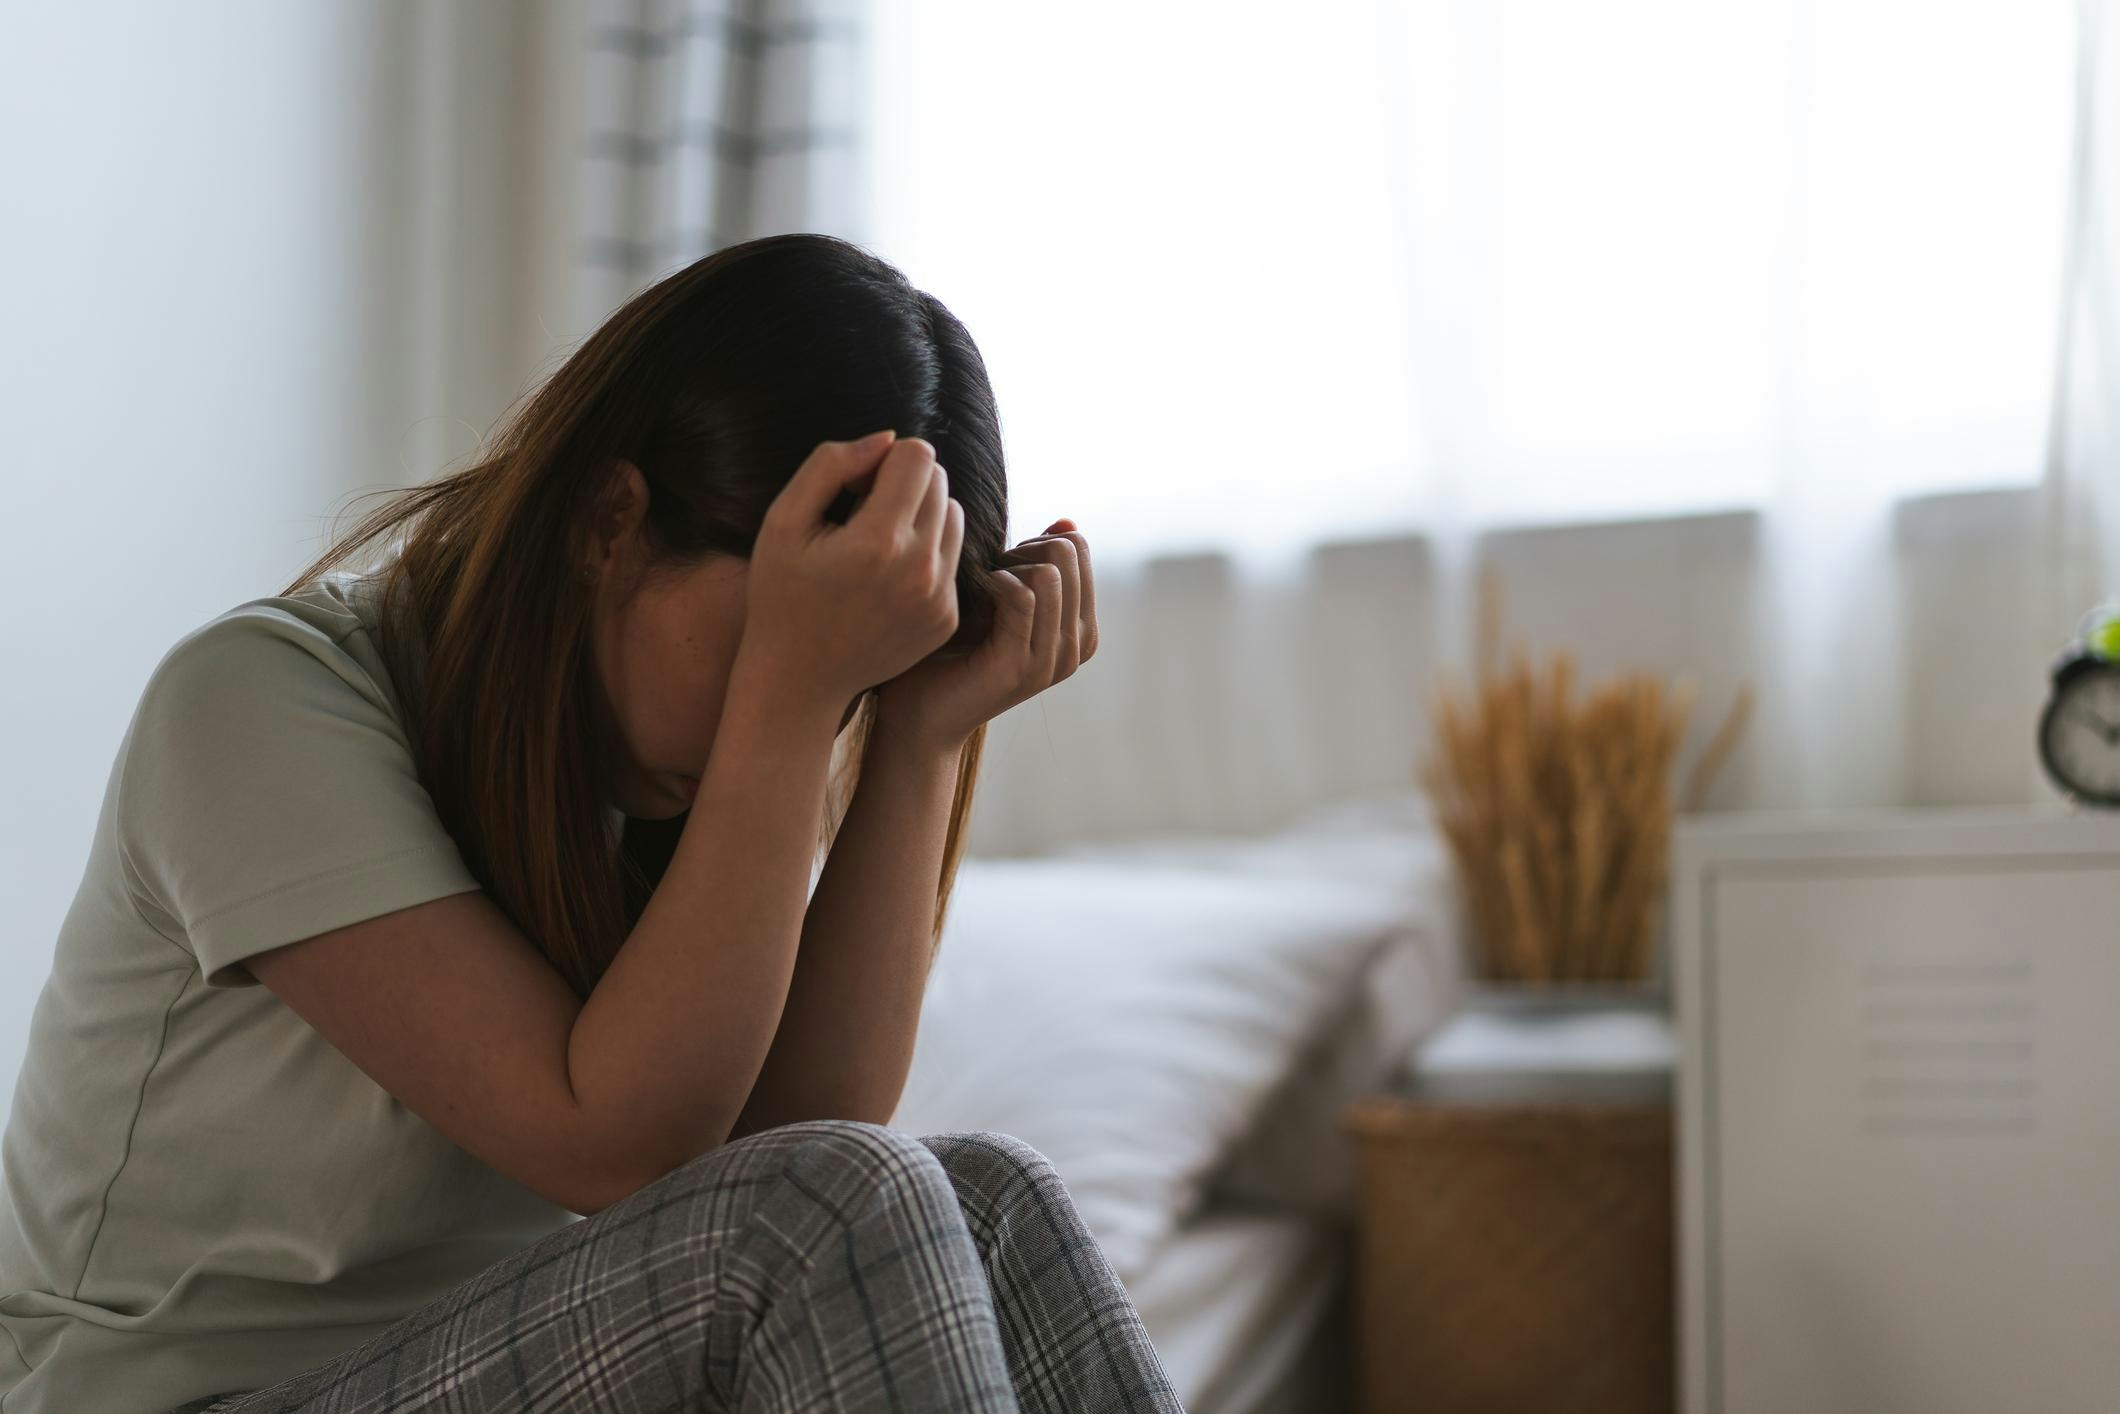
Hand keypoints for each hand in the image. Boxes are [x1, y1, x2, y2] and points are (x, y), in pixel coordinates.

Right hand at [741, 432, 964, 711]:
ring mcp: (939, 598)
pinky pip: (952, 558)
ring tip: (877, 545)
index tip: (854, 488)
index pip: (919, 456)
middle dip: (904, 484)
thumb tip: (887, 440)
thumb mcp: (784, 520)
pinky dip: (927, 555)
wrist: (799, 679)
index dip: (884, 460)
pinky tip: (887, 578)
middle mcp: (921, 570)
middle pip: (940, 483)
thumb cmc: (782, 593)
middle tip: (861, 516)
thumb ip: (831, 465)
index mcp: (879, 542)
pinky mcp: (947, 618)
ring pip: (954, 517)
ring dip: (921, 517)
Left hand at [876, 518, 1099, 750]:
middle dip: (1023, 548)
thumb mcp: (1002, 600)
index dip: (1035, 539)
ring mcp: (1051, 660)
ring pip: (1049, 574)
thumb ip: (1036, 566)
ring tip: (981, 580)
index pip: (1080, 550)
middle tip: (989, 569)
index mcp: (1080, 629)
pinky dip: (995, 582)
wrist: (918, 713)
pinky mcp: (1020, 666)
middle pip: (1069, 555)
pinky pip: (1024, 598)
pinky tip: (975, 589)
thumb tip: (1067, 522)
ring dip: (1007, 565)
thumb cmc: (953, 651)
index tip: (1002, 559)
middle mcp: (1076, 647)